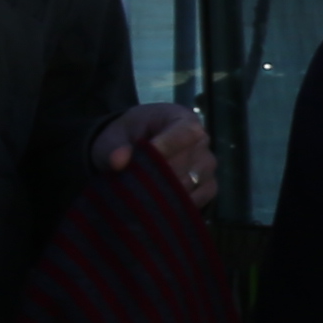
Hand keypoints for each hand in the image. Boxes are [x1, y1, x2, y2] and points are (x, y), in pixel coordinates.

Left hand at [97, 103, 212, 203]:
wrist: (134, 149)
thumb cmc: (127, 138)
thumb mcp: (113, 137)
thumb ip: (113, 147)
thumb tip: (118, 162)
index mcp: (182, 118)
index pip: (186, 133)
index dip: (166, 148)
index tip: (142, 161)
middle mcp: (202, 140)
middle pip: (187, 163)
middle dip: (159, 174)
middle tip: (135, 182)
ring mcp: (208, 164)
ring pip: (191, 183)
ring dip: (166, 191)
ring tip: (144, 191)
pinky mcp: (209, 186)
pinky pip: (199, 199)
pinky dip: (178, 203)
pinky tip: (159, 201)